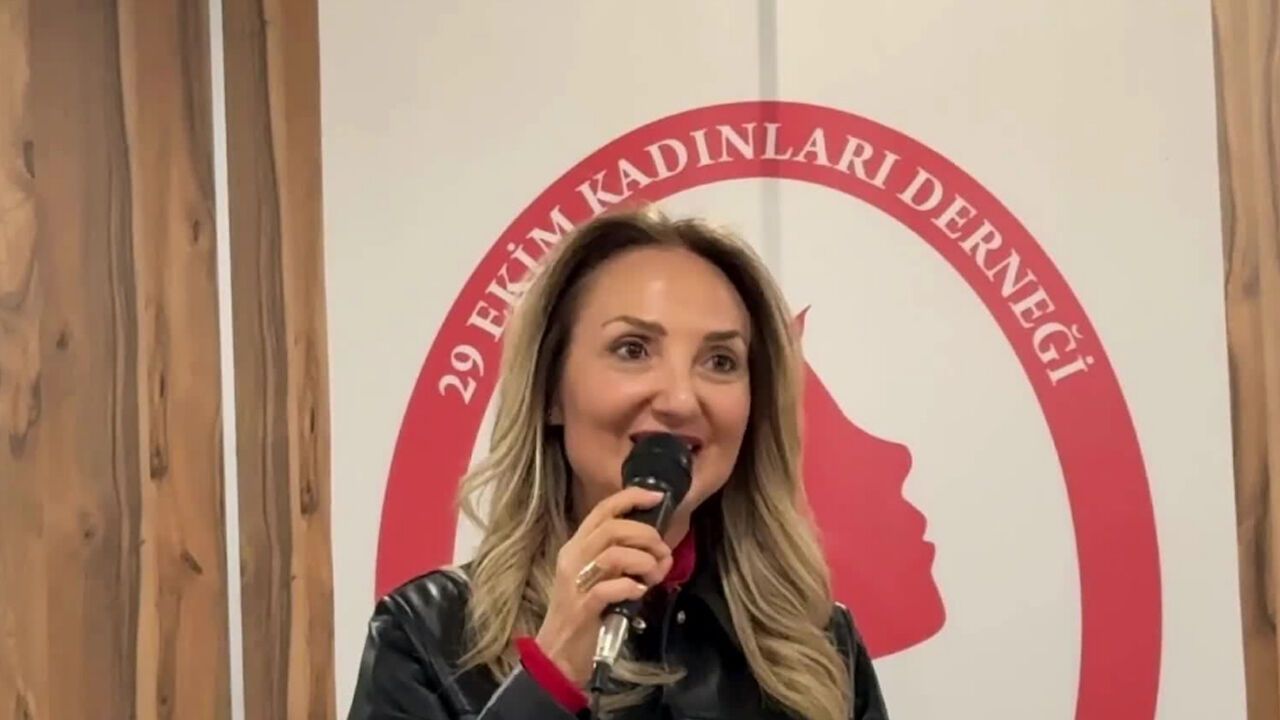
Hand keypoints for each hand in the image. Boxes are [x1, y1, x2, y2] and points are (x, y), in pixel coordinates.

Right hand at [534, 487, 674, 685]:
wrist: (558, 654)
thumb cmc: (585, 613)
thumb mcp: (602, 578)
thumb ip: (626, 561)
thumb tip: (661, 553)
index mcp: (577, 546)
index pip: (603, 509)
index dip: (631, 497)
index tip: (657, 498)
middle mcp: (573, 558)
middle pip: (612, 528)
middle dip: (646, 535)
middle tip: (662, 553)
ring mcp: (575, 583)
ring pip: (612, 554)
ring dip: (643, 561)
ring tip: (653, 576)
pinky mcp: (582, 608)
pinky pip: (609, 588)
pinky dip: (631, 587)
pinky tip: (639, 594)